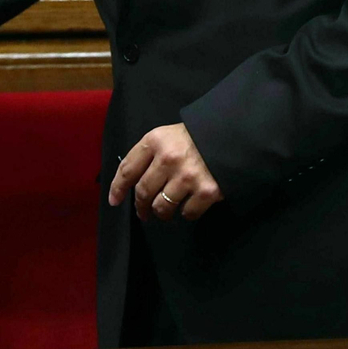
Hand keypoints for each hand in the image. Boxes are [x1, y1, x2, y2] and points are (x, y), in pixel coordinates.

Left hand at [108, 123, 222, 221]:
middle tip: (142, 213)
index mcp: (155, 141)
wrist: (233, 137)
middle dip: (140, 206)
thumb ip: (149, 154)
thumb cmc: (195, 137)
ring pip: (161, 207)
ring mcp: (188, 176)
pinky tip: (188, 205)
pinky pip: (187, 213)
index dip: (117, 188)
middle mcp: (168, 159)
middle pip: (143, 192)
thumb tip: (130, 182)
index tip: (114, 201)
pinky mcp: (207, 191)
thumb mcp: (167, 135)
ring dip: (161, 212)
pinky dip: (186, 213)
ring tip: (164, 211)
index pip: (127, 169)